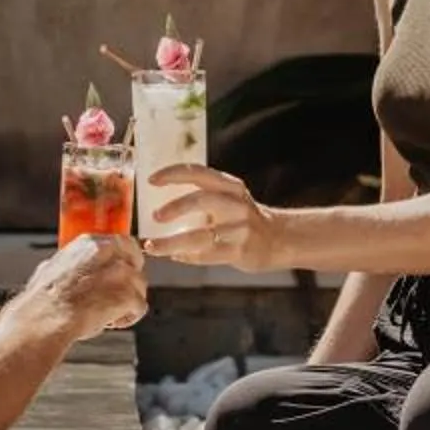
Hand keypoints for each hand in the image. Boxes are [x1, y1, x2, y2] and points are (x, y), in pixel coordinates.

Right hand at [26, 231, 147, 336]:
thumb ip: (72, 262)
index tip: (120, 273)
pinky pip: (140, 307)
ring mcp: (122, 273)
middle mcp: (110, 252)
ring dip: (128, 301)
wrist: (46, 318)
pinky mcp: (129, 295)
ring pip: (140, 286)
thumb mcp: (54, 267)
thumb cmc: (44, 299)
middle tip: (118, 295)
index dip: (125, 260)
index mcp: (92, 243)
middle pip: (137, 263)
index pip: (123, 243)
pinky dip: (128, 318)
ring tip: (108, 314)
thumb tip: (71, 265)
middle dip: (131, 279)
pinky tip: (111, 322)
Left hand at [146, 165, 280, 272]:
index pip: (198, 172)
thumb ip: (202, 196)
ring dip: (171, 242)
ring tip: (152, 246)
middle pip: (201, 200)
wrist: (278, 239)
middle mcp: (236, 204)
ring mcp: (240, 229)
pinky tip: (175, 256)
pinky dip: (187, 257)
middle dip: (174, 208)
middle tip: (154, 217)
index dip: (172, 174)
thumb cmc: (242, 218)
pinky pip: (207, 255)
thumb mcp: (229, 198)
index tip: (151, 180)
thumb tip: (158, 203)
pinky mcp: (240, 251)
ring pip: (200, 236)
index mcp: (230, 186)